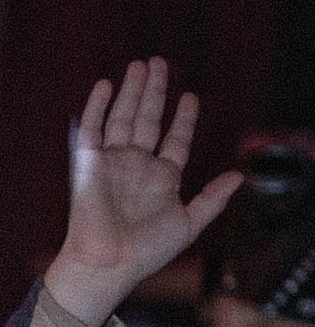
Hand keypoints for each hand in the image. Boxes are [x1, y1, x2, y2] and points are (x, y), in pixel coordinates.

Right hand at [46, 58, 242, 326]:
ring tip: (140, 64)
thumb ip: (212, 199)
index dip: (184, 119)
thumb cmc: (145, 252)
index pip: (175, 140)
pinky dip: (96, 107)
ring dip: (131, 90)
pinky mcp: (87, 164)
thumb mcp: (189, 224)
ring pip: (123, 117)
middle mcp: (136, 166)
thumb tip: (238, 177)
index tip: (190, 98)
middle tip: (159, 62)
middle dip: (155, 91)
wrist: (107, 263)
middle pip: (148, 119)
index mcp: (161, 179)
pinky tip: (105, 85)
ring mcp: (111, 163)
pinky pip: (91, 130)